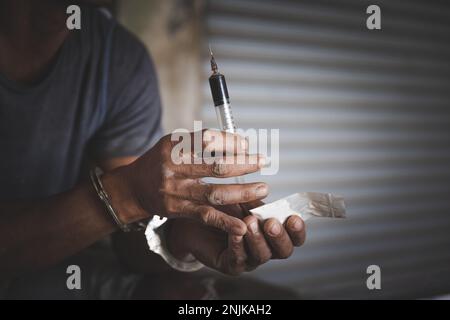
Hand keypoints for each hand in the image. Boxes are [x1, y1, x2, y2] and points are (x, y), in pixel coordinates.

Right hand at [114, 129, 267, 235]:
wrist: (134, 187)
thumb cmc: (161, 161)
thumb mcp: (174, 143)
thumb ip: (200, 142)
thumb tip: (239, 143)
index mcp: (173, 146)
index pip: (207, 140)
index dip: (230, 141)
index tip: (246, 144)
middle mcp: (173, 168)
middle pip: (215, 167)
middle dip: (244, 164)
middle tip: (263, 161)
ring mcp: (175, 191)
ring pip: (214, 193)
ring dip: (242, 192)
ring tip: (262, 189)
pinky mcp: (176, 210)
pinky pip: (205, 216)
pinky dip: (225, 222)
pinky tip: (243, 225)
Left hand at [168, 201, 305, 274]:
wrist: (194, 220)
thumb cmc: (222, 208)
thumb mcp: (242, 200)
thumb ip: (255, 200)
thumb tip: (265, 190)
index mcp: (274, 232)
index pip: (294, 237)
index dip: (298, 231)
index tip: (293, 218)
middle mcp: (266, 248)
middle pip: (283, 251)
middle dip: (279, 237)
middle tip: (271, 223)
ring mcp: (250, 259)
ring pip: (261, 255)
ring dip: (257, 239)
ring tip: (249, 222)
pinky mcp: (230, 265)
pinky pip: (238, 259)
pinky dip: (238, 245)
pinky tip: (236, 233)